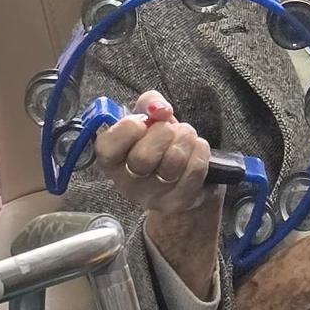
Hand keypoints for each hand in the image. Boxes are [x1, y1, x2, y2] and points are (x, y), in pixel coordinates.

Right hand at [95, 89, 223, 298]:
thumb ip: (147, 106)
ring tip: (189, 141)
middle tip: (173, 131)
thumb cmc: (167, 153)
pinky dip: (200, 156)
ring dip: (186, 142)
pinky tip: (201, 152)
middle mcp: (130, 184)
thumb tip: (156, 104)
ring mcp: (155, 198)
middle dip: (166, 135)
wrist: (189, 194)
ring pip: (172, 162)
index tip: (141, 121)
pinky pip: (194, 173)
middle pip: (145, 155)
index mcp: (114, 164)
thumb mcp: (150, 127)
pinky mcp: (181, 204)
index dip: (127, 131)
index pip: (108, 147)